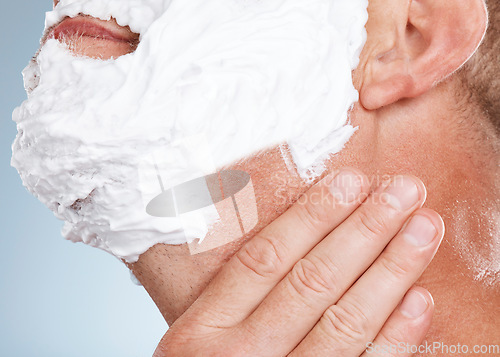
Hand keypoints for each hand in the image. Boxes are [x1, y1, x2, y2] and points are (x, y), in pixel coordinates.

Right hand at [154, 168, 443, 356]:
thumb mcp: (195, 331)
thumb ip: (231, 290)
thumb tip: (293, 224)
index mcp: (203, 327)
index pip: (265, 258)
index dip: (312, 216)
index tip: (351, 181)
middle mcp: (242, 354)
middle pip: (312, 281)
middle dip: (364, 230)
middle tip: (403, 192)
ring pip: (345, 321)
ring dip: (391, 270)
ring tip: (423, 229)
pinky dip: (395, 335)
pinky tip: (419, 297)